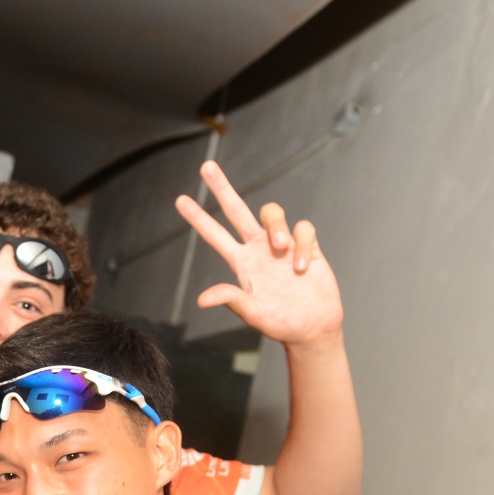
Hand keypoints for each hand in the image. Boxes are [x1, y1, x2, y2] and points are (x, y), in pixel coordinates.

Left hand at [176, 160, 344, 352]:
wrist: (313, 328)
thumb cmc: (281, 324)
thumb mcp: (254, 314)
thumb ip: (232, 301)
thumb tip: (203, 299)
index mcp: (241, 263)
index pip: (215, 235)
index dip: (198, 218)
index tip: (180, 200)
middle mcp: (258, 249)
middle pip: (237, 210)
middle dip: (221, 188)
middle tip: (205, 166)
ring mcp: (282, 245)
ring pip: (272, 213)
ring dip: (276, 226)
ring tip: (281, 249)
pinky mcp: (306, 246)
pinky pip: (303, 228)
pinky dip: (302, 244)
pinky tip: (301, 267)